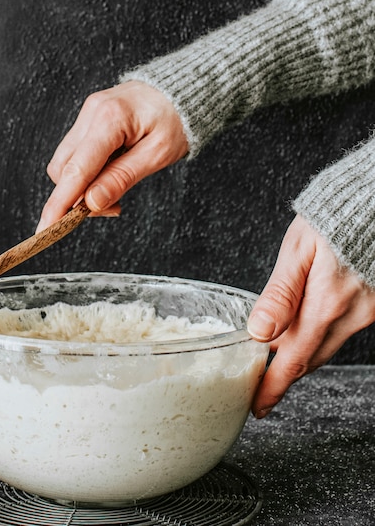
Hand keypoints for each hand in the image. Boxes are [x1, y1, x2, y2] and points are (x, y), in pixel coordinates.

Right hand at [37, 80, 188, 231]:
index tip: (45, 229)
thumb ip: (122, 178)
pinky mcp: (90, 118)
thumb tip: (91, 203)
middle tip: (114, 209)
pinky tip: (111, 174)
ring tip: (116, 191)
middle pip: (64, 168)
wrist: (184, 89)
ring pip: (66, 161)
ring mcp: (88, 113)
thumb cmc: (177, 119)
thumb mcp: (158, 154)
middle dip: (78, 197)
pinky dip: (88, 171)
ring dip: (83, 185)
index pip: (76, 170)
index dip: (59, 203)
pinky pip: (77, 152)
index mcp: (110, 119)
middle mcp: (92, 112)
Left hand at [248, 214, 374, 417]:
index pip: (294, 361)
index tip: (258, 406)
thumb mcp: (299, 249)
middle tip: (262, 390)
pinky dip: (321, 335)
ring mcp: (367, 313)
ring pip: (327, 345)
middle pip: (311, 358)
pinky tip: (308, 325)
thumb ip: (280, 293)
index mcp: (325, 305)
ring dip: (302, 355)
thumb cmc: (334, 216)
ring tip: (278, 359)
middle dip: (285, 376)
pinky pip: (342, 330)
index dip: (273, 388)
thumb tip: (259, 332)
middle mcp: (350, 316)